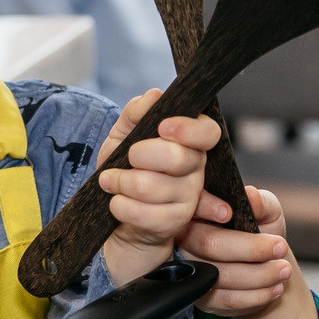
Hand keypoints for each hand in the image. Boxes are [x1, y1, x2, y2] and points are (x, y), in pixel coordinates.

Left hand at [98, 90, 221, 280]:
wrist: (120, 210)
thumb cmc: (126, 167)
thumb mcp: (124, 135)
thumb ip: (137, 112)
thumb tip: (155, 96)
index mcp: (190, 141)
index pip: (208, 132)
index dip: (188, 129)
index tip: (162, 127)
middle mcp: (197, 168)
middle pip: (178, 158)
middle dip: (141, 154)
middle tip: (126, 157)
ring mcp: (189, 197)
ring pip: (154, 187)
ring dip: (121, 182)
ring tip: (110, 180)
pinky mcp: (174, 222)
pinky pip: (145, 214)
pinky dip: (121, 205)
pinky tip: (115, 202)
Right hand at [180, 184, 294, 316]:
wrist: (265, 268)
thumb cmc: (261, 233)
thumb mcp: (268, 212)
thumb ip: (261, 202)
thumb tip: (251, 195)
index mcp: (199, 212)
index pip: (192, 204)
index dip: (206, 207)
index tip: (229, 213)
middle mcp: (187, 240)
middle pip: (209, 244)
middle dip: (251, 248)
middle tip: (281, 247)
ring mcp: (191, 270)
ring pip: (221, 275)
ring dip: (259, 275)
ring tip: (284, 270)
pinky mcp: (201, 297)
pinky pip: (227, 299)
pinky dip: (256, 295)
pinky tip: (275, 288)